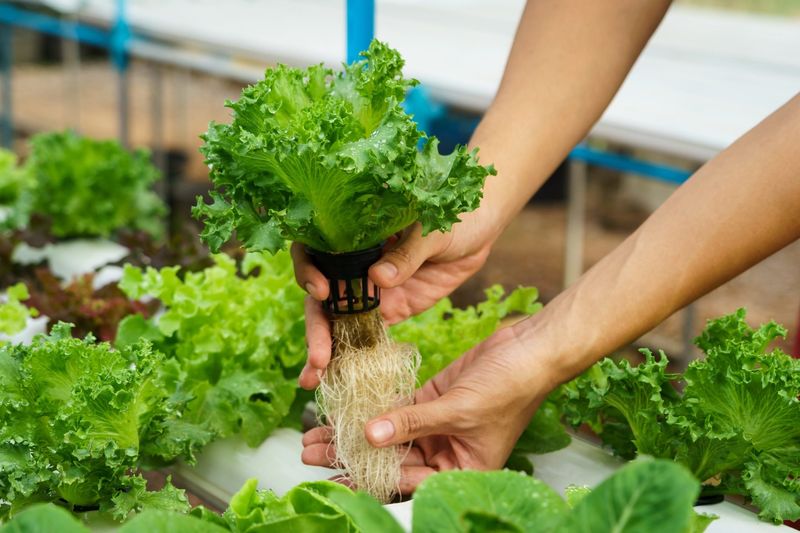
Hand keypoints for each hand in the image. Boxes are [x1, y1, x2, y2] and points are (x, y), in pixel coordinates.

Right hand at [293, 221, 491, 388]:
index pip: (314, 252)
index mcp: (354, 235)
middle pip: (320, 297)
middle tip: (318, 358)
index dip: (308, 271)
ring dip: (324, 350)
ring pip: (337, 322)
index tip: (321, 292)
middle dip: (316, 329)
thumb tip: (378, 278)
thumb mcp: (431, 229)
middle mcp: (353, 264)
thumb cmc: (452, 215)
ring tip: (313, 379)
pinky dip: (351, 356)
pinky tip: (340, 378)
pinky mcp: (390, 310)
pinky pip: (364, 335)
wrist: (480, 229)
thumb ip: (407, 253)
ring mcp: (370, 290)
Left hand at [300, 324, 551, 493]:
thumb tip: (371, 437)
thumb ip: (413, 423)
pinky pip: (397, 406)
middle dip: (349, 454)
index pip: (405, 481)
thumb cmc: (510, 388)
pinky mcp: (433, 398)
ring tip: (317, 432)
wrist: (530, 350)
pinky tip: (346, 406)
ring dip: (354, 430)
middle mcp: (445, 452)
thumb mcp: (459, 411)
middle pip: (389, 458)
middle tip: (311, 451)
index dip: (366, 479)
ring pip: (387, 432)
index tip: (331, 475)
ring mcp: (437, 425)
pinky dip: (373, 406)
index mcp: (459, 470)